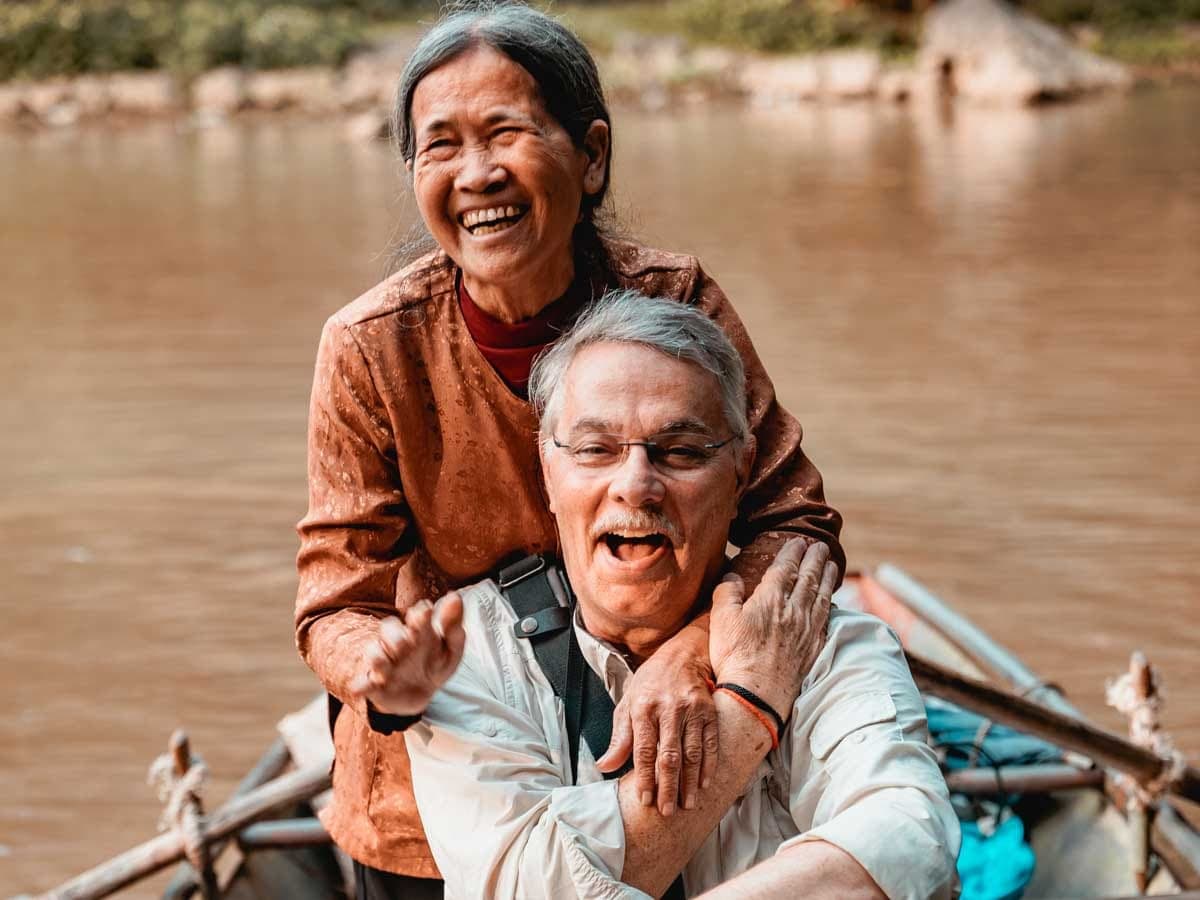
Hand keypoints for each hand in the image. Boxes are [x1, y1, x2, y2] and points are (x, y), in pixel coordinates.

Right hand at [349, 592, 465, 715]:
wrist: (421, 693)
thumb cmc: (435, 663)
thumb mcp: (450, 648)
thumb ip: (452, 625)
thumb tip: (455, 597)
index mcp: (418, 630)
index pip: (416, 617)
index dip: (420, 615)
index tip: (426, 611)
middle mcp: (398, 643)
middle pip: (389, 630)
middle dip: (395, 634)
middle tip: (406, 642)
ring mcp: (385, 663)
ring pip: (375, 654)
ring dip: (377, 656)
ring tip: (381, 659)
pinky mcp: (375, 685)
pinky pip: (365, 683)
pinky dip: (361, 684)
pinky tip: (358, 688)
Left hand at [596, 622, 716, 816]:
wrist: (681, 653)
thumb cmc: (650, 682)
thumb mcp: (627, 703)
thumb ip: (618, 737)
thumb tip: (604, 766)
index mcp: (643, 707)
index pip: (644, 750)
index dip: (645, 777)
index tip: (645, 801)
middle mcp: (668, 708)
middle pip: (669, 755)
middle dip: (667, 786)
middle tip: (666, 811)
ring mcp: (692, 709)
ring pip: (692, 752)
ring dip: (690, 782)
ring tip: (688, 804)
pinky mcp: (709, 710)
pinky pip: (710, 742)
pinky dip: (708, 765)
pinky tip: (705, 783)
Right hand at [710, 539, 836, 718]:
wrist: (756, 695)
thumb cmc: (734, 656)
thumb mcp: (720, 619)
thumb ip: (727, 592)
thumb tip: (734, 576)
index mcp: (771, 599)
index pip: (785, 568)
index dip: (792, 552)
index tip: (798, 541)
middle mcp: (793, 611)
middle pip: (809, 578)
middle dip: (815, 559)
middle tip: (820, 546)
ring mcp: (806, 630)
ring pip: (821, 596)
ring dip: (827, 578)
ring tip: (832, 565)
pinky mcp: (811, 649)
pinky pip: (825, 620)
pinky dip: (829, 605)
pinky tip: (830, 602)